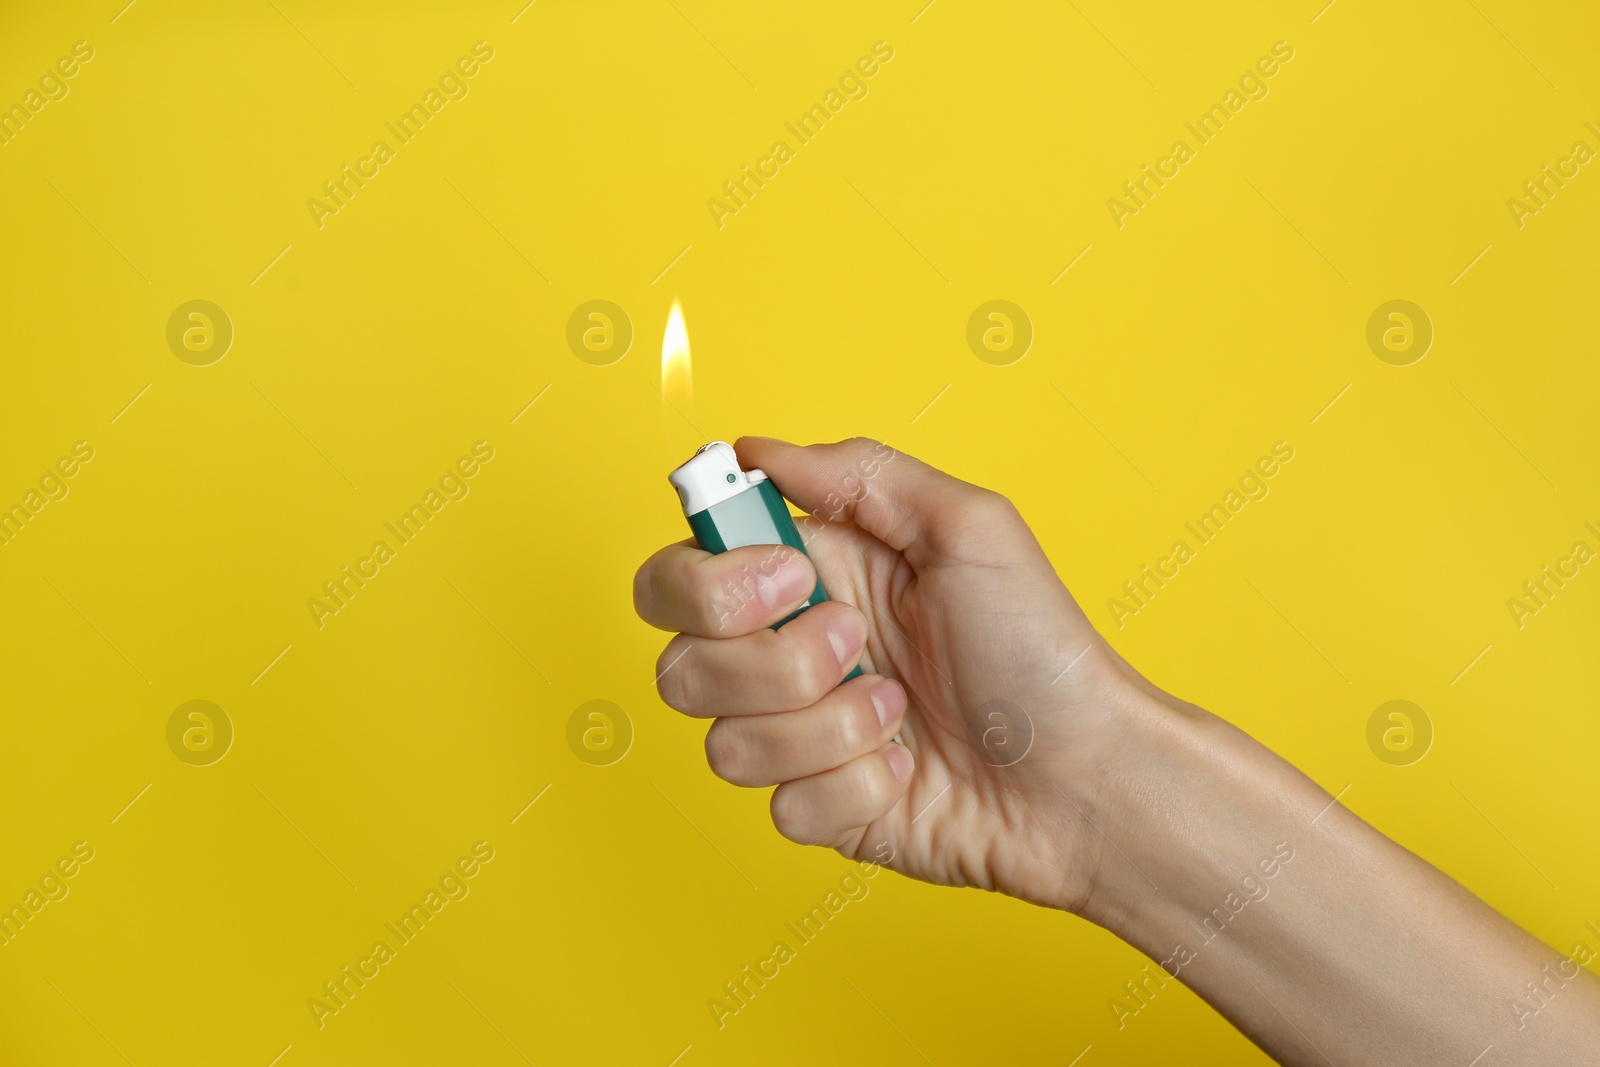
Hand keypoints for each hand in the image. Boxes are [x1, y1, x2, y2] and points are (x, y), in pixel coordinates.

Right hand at [634, 436, 1152, 912]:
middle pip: (678, 663)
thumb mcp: (969, 527)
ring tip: (902, 709)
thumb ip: (857, 474)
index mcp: (811, 576)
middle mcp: (789, 653)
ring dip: (829, 726)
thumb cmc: (1041, 648)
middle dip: (770, 663)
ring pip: (725, 744)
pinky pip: (782, 807)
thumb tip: (752, 450)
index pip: (682, 569)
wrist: (1085, 775)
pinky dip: (856, 787)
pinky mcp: (819, 808)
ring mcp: (800, 735)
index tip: (792, 578)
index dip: (709, 580)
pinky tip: (908, 769)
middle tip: (856, 645)